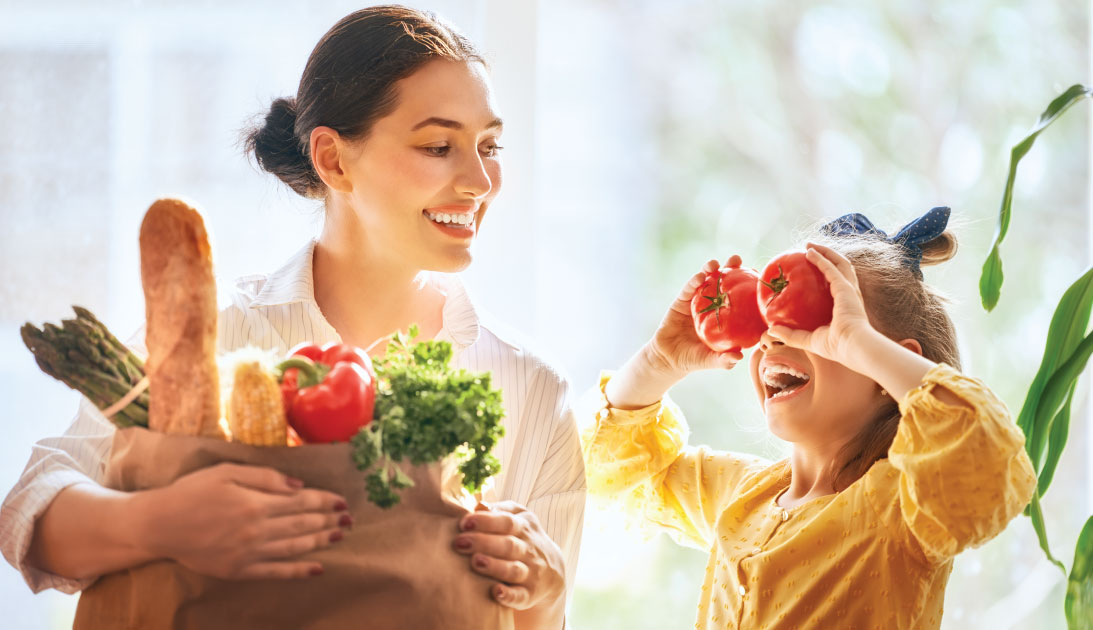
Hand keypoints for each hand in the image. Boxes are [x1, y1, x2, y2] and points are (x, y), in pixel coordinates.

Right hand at [139, 462, 350, 579]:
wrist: (158, 526)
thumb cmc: (190, 492)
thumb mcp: (226, 471)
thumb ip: (264, 477)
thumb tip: (297, 485)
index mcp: (256, 503)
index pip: (301, 501)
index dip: (325, 500)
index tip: (342, 500)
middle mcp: (257, 530)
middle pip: (302, 525)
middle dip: (329, 520)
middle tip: (350, 519)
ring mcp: (250, 553)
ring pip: (295, 548)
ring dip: (320, 542)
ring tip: (339, 536)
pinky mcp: (240, 570)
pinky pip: (276, 572)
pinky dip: (298, 571)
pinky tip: (317, 568)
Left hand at [452, 501, 564, 611]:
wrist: (551, 570)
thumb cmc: (523, 538)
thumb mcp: (518, 518)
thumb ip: (499, 510)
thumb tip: (479, 505)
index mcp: (524, 527)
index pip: (507, 522)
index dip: (485, 522)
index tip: (464, 523)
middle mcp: (529, 549)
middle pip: (508, 545)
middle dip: (483, 543)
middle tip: (460, 543)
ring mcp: (531, 572)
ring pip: (514, 570)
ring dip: (495, 567)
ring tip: (475, 562)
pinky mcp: (530, 594)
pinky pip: (521, 596)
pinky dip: (509, 595)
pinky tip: (496, 592)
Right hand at [647, 257, 744, 376]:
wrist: (668, 358)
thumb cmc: (694, 359)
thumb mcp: (710, 360)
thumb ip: (723, 360)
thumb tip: (738, 357)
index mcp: (724, 316)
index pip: (739, 297)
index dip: (748, 286)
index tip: (757, 275)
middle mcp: (712, 305)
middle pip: (724, 282)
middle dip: (731, 268)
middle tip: (736, 259)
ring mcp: (697, 301)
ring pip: (706, 281)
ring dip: (710, 270)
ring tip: (715, 264)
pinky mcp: (681, 301)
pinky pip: (688, 289)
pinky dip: (693, 282)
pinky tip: (700, 277)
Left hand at [766, 243, 874, 364]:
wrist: (852, 347)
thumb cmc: (835, 347)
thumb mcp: (808, 340)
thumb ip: (790, 334)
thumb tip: (771, 330)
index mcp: (846, 306)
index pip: (839, 285)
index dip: (829, 274)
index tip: (812, 268)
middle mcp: (850, 295)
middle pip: (842, 268)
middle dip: (828, 256)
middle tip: (809, 250)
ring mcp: (850, 290)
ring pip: (840, 263)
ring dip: (825, 251)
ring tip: (809, 246)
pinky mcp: (845, 288)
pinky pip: (831, 268)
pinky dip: (821, 258)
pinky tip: (809, 252)